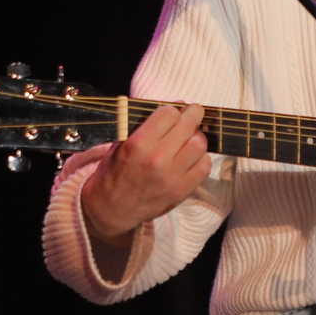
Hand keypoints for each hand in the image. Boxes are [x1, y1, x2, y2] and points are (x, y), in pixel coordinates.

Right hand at [80, 103, 210, 250]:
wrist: (112, 209)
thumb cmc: (114, 172)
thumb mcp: (121, 142)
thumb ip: (147, 124)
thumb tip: (179, 105)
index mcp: (138, 144)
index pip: (169, 113)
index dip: (172, 110)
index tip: (173, 113)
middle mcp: (157, 159)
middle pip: (189, 126)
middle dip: (193, 115)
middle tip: (192, 114)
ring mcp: (172, 177)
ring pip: (200, 145)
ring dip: (197, 138)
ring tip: (189, 139)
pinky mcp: (182, 191)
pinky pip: (204, 167)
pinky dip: (201, 158)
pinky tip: (191, 158)